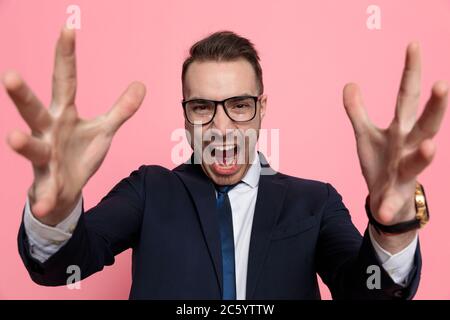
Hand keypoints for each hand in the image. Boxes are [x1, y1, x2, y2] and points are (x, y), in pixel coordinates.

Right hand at [3, 28, 145, 225]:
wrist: (65, 189)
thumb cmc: (80, 153)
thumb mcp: (104, 129)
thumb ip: (121, 109)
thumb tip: (141, 83)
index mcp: (64, 114)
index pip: (64, 81)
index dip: (65, 56)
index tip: (68, 28)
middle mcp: (49, 132)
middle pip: (35, 110)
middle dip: (22, 94)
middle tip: (9, 75)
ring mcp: (45, 157)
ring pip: (31, 147)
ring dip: (22, 143)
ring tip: (13, 137)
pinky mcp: (48, 182)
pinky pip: (45, 191)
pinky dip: (44, 198)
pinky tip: (42, 205)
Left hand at [343, 42, 447, 226]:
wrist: (386, 199)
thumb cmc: (381, 162)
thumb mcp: (366, 134)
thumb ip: (357, 111)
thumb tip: (350, 83)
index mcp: (401, 128)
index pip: (408, 96)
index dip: (410, 71)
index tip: (413, 44)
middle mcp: (409, 146)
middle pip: (425, 124)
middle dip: (436, 106)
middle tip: (442, 84)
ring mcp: (405, 171)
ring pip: (418, 162)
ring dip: (424, 155)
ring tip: (430, 146)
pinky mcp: (396, 194)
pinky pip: (392, 201)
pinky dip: (387, 206)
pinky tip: (381, 211)